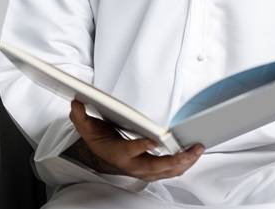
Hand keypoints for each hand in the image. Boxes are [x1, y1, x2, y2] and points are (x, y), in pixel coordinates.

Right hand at [69, 99, 204, 181]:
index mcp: (118, 154)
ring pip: (166, 172)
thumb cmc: (99, 141)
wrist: (101, 158)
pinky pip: (171, 171)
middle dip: (175, 160)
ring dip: (184, 163)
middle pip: (156, 166)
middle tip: (189, 150)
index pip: (130, 150)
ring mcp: (144, 170)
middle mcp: (133, 165)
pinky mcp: (152, 171)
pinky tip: (193, 155)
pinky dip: (184, 165)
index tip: (154, 139)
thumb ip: (80, 115)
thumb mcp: (85, 127)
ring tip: (197, 150)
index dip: (142, 145)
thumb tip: (76, 102)